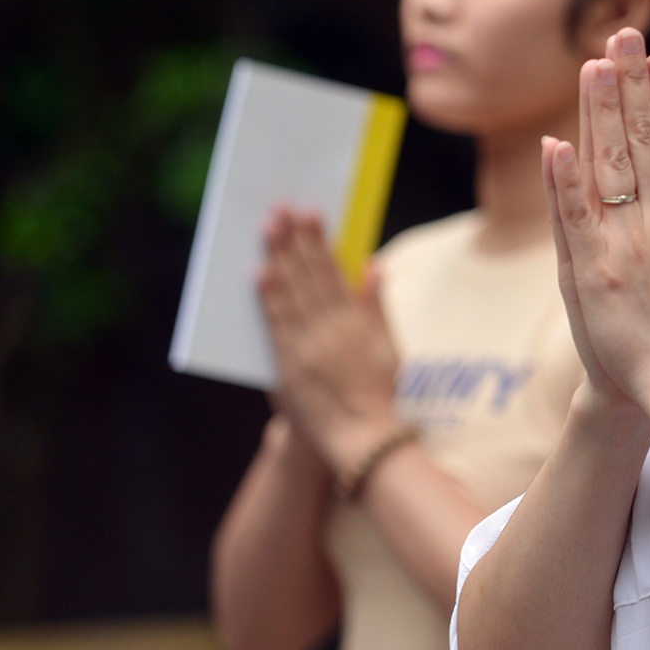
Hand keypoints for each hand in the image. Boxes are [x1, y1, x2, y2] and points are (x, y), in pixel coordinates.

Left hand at [257, 208, 402, 476]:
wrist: (363, 441)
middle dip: (294, 239)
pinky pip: (276, 324)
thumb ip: (378, 306)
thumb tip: (374, 265)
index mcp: (356, 322)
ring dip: (278, 257)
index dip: (320, 241)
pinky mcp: (289, 365)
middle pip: (308, 275)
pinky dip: (267, 297)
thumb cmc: (379, 395)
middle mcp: (331, 328)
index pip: (333, 271)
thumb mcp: (390, 347)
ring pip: (291, 293)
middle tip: (282, 209)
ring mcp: (308, 346)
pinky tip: (259, 272)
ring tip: (268, 229)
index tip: (311, 214)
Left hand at [544, 28, 649, 424]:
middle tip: (617, 35)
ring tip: (590, 65)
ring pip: (607, 166)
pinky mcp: (589, 273)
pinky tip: (554, 142)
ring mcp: (622, 246)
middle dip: (627, 84)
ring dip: (597, 112)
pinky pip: (574, 217)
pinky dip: (562, 180)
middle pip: (639, 140)